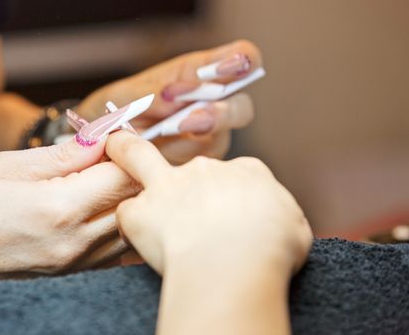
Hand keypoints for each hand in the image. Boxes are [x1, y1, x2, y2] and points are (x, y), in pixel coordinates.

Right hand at [0, 137, 138, 301]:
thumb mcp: (13, 164)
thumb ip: (67, 154)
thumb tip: (103, 138)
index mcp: (59, 209)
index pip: (121, 175)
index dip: (127, 150)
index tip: (117, 136)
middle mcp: (74, 241)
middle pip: (133, 201)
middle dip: (133, 171)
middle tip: (117, 152)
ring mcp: (74, 262)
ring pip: (129, 228)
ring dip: (128, 199)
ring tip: (109, 177)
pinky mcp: (69, 271)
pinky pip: (113, 250)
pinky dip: (118, 225)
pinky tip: (103, 207)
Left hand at [78, 40, 261, 163]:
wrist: (101, 144)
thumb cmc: (118, 110)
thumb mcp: (128, 95)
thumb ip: (152, 92)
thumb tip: (173, 96)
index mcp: (199, 74)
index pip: (242, 58)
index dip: (244, 60)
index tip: (231, 67)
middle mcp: (212, 104)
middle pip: (242, 107)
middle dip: (223, 111)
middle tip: (194, 116)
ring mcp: (208, 137)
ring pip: (222, 139)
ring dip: (196, 137)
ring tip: (170, 131)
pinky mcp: (196, 164)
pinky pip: (200, 165)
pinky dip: (180, 159)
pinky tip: (159, 155)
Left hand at [106, 131, 312, 276]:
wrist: (236, 261)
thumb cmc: (272, 247)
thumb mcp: (294, 226)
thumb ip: (277, 215)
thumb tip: (270, 222)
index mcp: (246, 171)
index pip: (234, 175)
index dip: (232, 195)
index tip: (233, 218)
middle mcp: (205, 170)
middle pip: (191, 169)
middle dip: (187, 182)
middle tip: (188, 208)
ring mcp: (170, 185)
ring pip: (136, 155)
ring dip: (123, 151)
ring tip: (114, 148)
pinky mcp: (142, 211)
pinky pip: (127, 212)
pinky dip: (130, 224)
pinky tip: (135, 238)